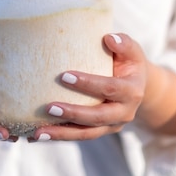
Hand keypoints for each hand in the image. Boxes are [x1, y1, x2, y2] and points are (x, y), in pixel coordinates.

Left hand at [31, 33, 148, 141]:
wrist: (137, 86)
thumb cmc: (127, 62)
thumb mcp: (131, 51)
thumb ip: (123, 43)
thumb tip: (108, 38)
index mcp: (132, 91)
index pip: (109, 89)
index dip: (88, 84)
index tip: (64, 76)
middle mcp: (124, 113)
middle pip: (97, 117)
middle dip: (73, 113)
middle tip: (49, 108)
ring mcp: (112, 126)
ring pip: (86, 134)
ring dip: (62, 134)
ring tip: (38, 132)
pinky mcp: (100, 131)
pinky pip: (78, 136)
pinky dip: (58, 137)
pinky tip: (37, 136)